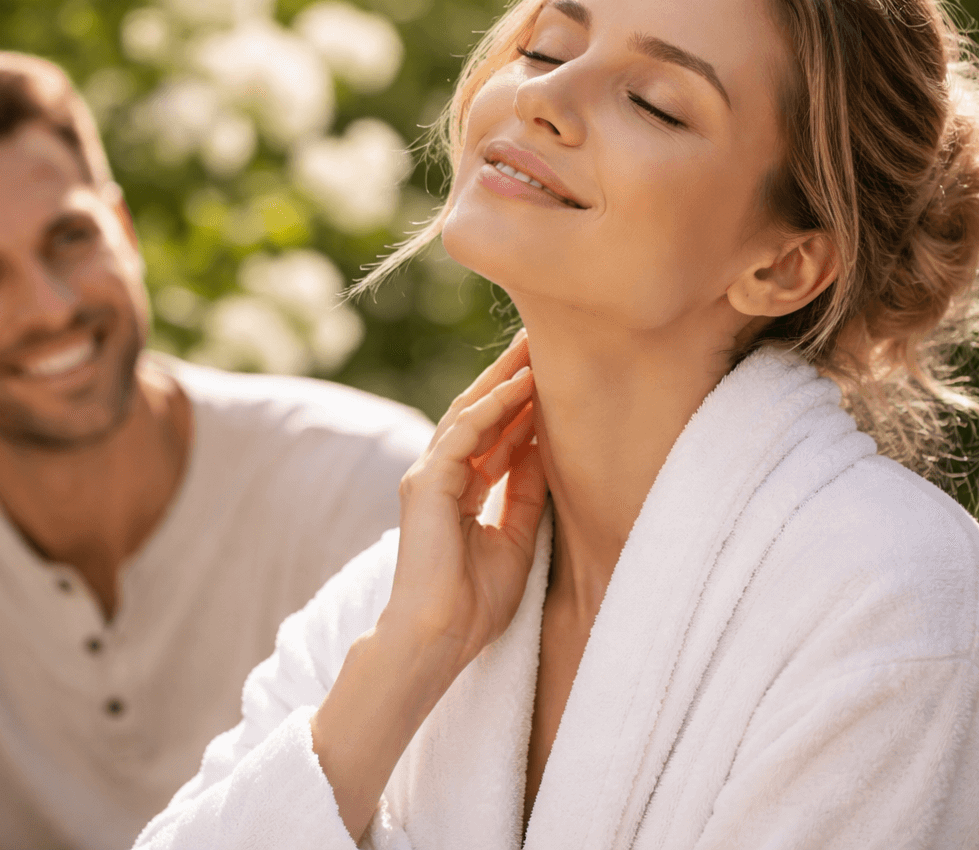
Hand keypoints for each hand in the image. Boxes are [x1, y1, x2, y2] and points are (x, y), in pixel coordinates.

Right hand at [382, 331, 547, 672]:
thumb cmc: (474, 604)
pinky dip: (493, 407)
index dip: (520, 404)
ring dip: (503, 379)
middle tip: (541, 341)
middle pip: (478, 413)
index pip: (491, 434)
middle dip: (510, 377)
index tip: (553, 375)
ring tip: (535, 347)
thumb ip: (525, 492)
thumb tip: (546, 449)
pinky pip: (464, 434)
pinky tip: (521, 386)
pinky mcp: (426, 483)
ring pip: (469, 413)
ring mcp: (429, 476)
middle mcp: (440, 476)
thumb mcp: (516, 538)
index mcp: (460, 491)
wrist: (437, 638)